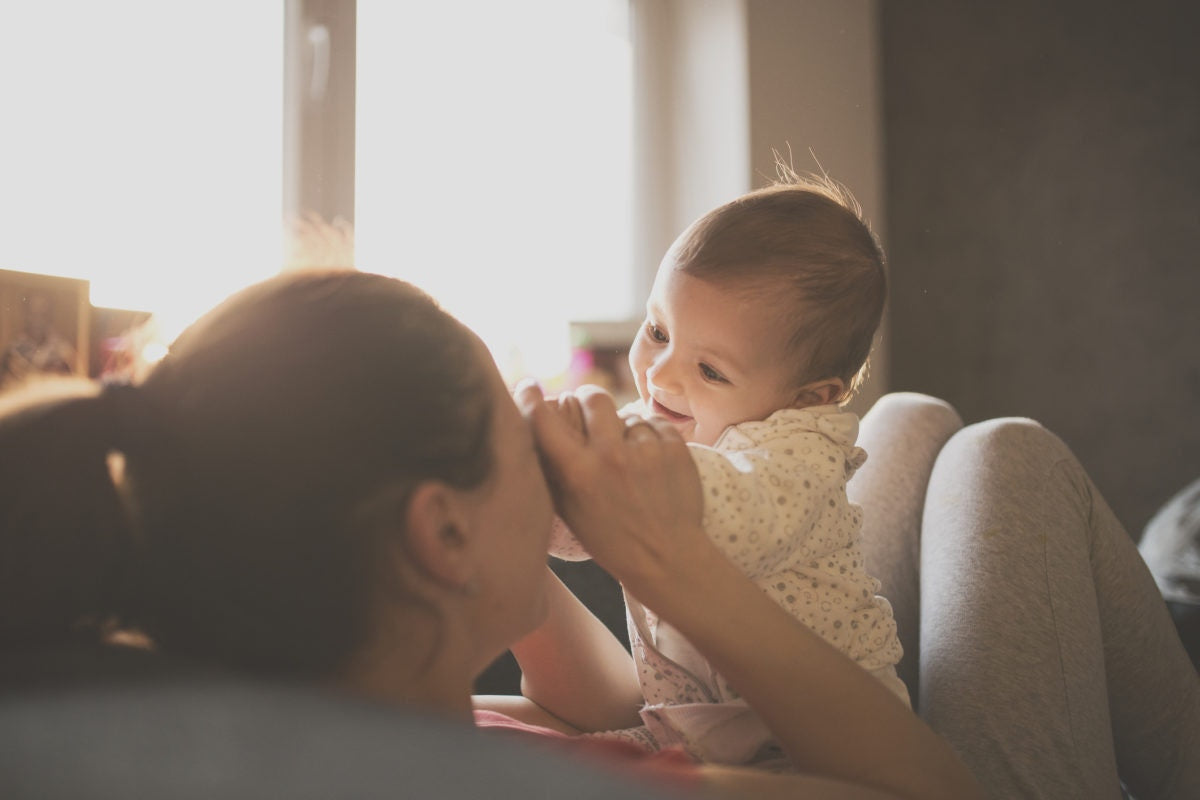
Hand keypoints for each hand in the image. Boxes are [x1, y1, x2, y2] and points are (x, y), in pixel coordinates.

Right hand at [514, 382, 705, 595]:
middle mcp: (611, 456)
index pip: (543, 420)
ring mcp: (646, 450)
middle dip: (588, 399)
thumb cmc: (612, 539)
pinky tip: (650, 462)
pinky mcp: (675, 448)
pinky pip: (655, 424)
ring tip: (629, 459)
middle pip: (594, 397)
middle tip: (589, 409)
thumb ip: (552, 470)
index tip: (528, 386)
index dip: (529, 397)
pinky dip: (650, 437)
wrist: (667, 559)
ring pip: (628, 415)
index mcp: (578, 473)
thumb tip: (535, 430)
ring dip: (625, 430)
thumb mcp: (569, 511)